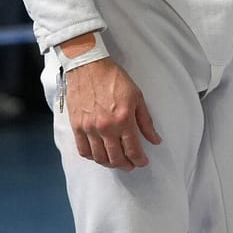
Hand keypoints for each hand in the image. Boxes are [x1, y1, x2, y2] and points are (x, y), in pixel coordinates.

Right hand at [60, 38, 160, 170]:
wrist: (88, 67)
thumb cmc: (114, 79)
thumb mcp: (137, 97)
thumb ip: (146, 121)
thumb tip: (155, 140)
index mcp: (123, 119)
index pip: (133, 149)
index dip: (139, 159)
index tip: (143, 162)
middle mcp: (105, 127)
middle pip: (116, 157)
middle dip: (126, 165)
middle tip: (131, 165)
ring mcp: (89, 128)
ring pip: (99, 157)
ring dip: (110, 164)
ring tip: (117, 162)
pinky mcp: (76, 126)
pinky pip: (83, 150)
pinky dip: (92, 157)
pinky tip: (99, 155)